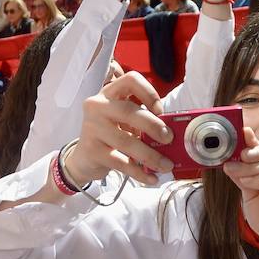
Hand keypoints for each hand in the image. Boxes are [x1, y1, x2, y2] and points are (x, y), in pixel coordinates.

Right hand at [63, 72, 171, 186]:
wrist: (84, 158)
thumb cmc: (111, 135)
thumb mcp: (125, 121)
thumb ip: (145, 120)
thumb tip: (174, 132)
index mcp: (109, 94)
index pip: (130, 80)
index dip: (149, 93)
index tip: (160, 111)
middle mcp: (97, 106)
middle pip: (129, 111)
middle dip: (153, 126)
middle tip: (168, 139)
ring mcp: (92, 128)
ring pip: (126, 141)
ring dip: (150, 155)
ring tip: (166, 165)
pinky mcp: (92, 150)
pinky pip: (120, 162)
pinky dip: (139, 172)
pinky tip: (151, 177)